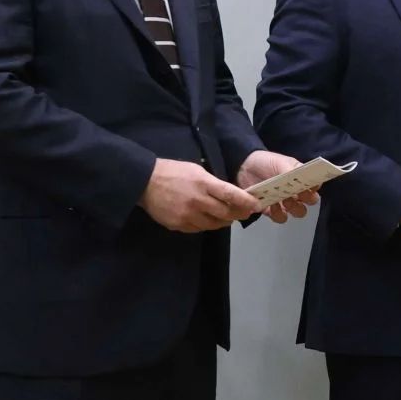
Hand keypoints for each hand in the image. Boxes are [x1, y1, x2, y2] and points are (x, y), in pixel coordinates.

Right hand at [139, 158, 259, 232]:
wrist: (144, 182)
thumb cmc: (172, 172)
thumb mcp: (196, 170)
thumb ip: (213, 183)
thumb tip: (230, 195)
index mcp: (203, 184)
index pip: (231, 195)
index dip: (246, 202)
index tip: (256, 205)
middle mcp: (198, 201)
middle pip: (225, 213)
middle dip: (238, 214)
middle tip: (244, 213)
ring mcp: (188, 215)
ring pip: (214, 224)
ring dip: (223, 221)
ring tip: (227, 217)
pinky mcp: (179, 225)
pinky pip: (199, 229)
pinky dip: (206, 224)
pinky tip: (207, 219)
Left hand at [235, 149, 318, 223]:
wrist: (243, 167)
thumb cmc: (265, 162)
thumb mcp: (280, 162)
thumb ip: (292, 170)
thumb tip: (304, 175)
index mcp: (300, 178)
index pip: (315, 185)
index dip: (315, 188)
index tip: (309, 187)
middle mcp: (296, 191)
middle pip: (310, 201)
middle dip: (306, 200)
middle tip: (297, 195)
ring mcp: (284, 202)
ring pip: (297, 212)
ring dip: (293, 208)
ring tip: (284, 201)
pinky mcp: (271, 210)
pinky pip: (280, 217)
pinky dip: (278, 214)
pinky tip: (272, 207)